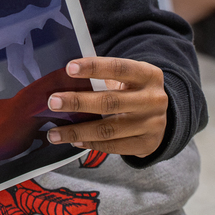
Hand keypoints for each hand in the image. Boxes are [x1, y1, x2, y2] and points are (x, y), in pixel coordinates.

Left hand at [45, 57, 167, 156]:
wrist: (161, 115)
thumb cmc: (132, 90)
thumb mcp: (125, 78)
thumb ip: (101, 76)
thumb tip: (61, 79)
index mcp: (147, 75)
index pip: (118, 68)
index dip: (93, 67)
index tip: (69, 68)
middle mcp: (153, 99)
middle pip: (110, 102)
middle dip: (78, 102)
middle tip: (53, 102)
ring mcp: (152, 124)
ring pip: (108, 129)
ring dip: (77, 131)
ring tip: (54, 133)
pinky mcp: (147, 144)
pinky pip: (114, 146)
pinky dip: (91, 144)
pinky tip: (74, 141)